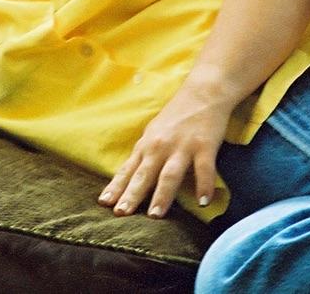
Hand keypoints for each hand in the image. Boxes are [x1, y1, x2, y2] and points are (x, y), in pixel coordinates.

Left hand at [98, 82, 230, 217]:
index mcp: (147, 145)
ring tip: (155, 215)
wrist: (203, 92)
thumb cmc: (177, 115)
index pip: (128, 170)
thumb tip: (127, 180)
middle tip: (121, 213)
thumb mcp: (154, 133)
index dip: (117, 187)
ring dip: (162, 195)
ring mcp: (183, 146)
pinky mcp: (205, 145)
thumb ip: (143, 156)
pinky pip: (204, 169)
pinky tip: (203, 202)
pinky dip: (204, 185)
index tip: (104, 203)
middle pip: (144, 174)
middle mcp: (161, 147)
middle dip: (133, 194)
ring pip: (170, 174)